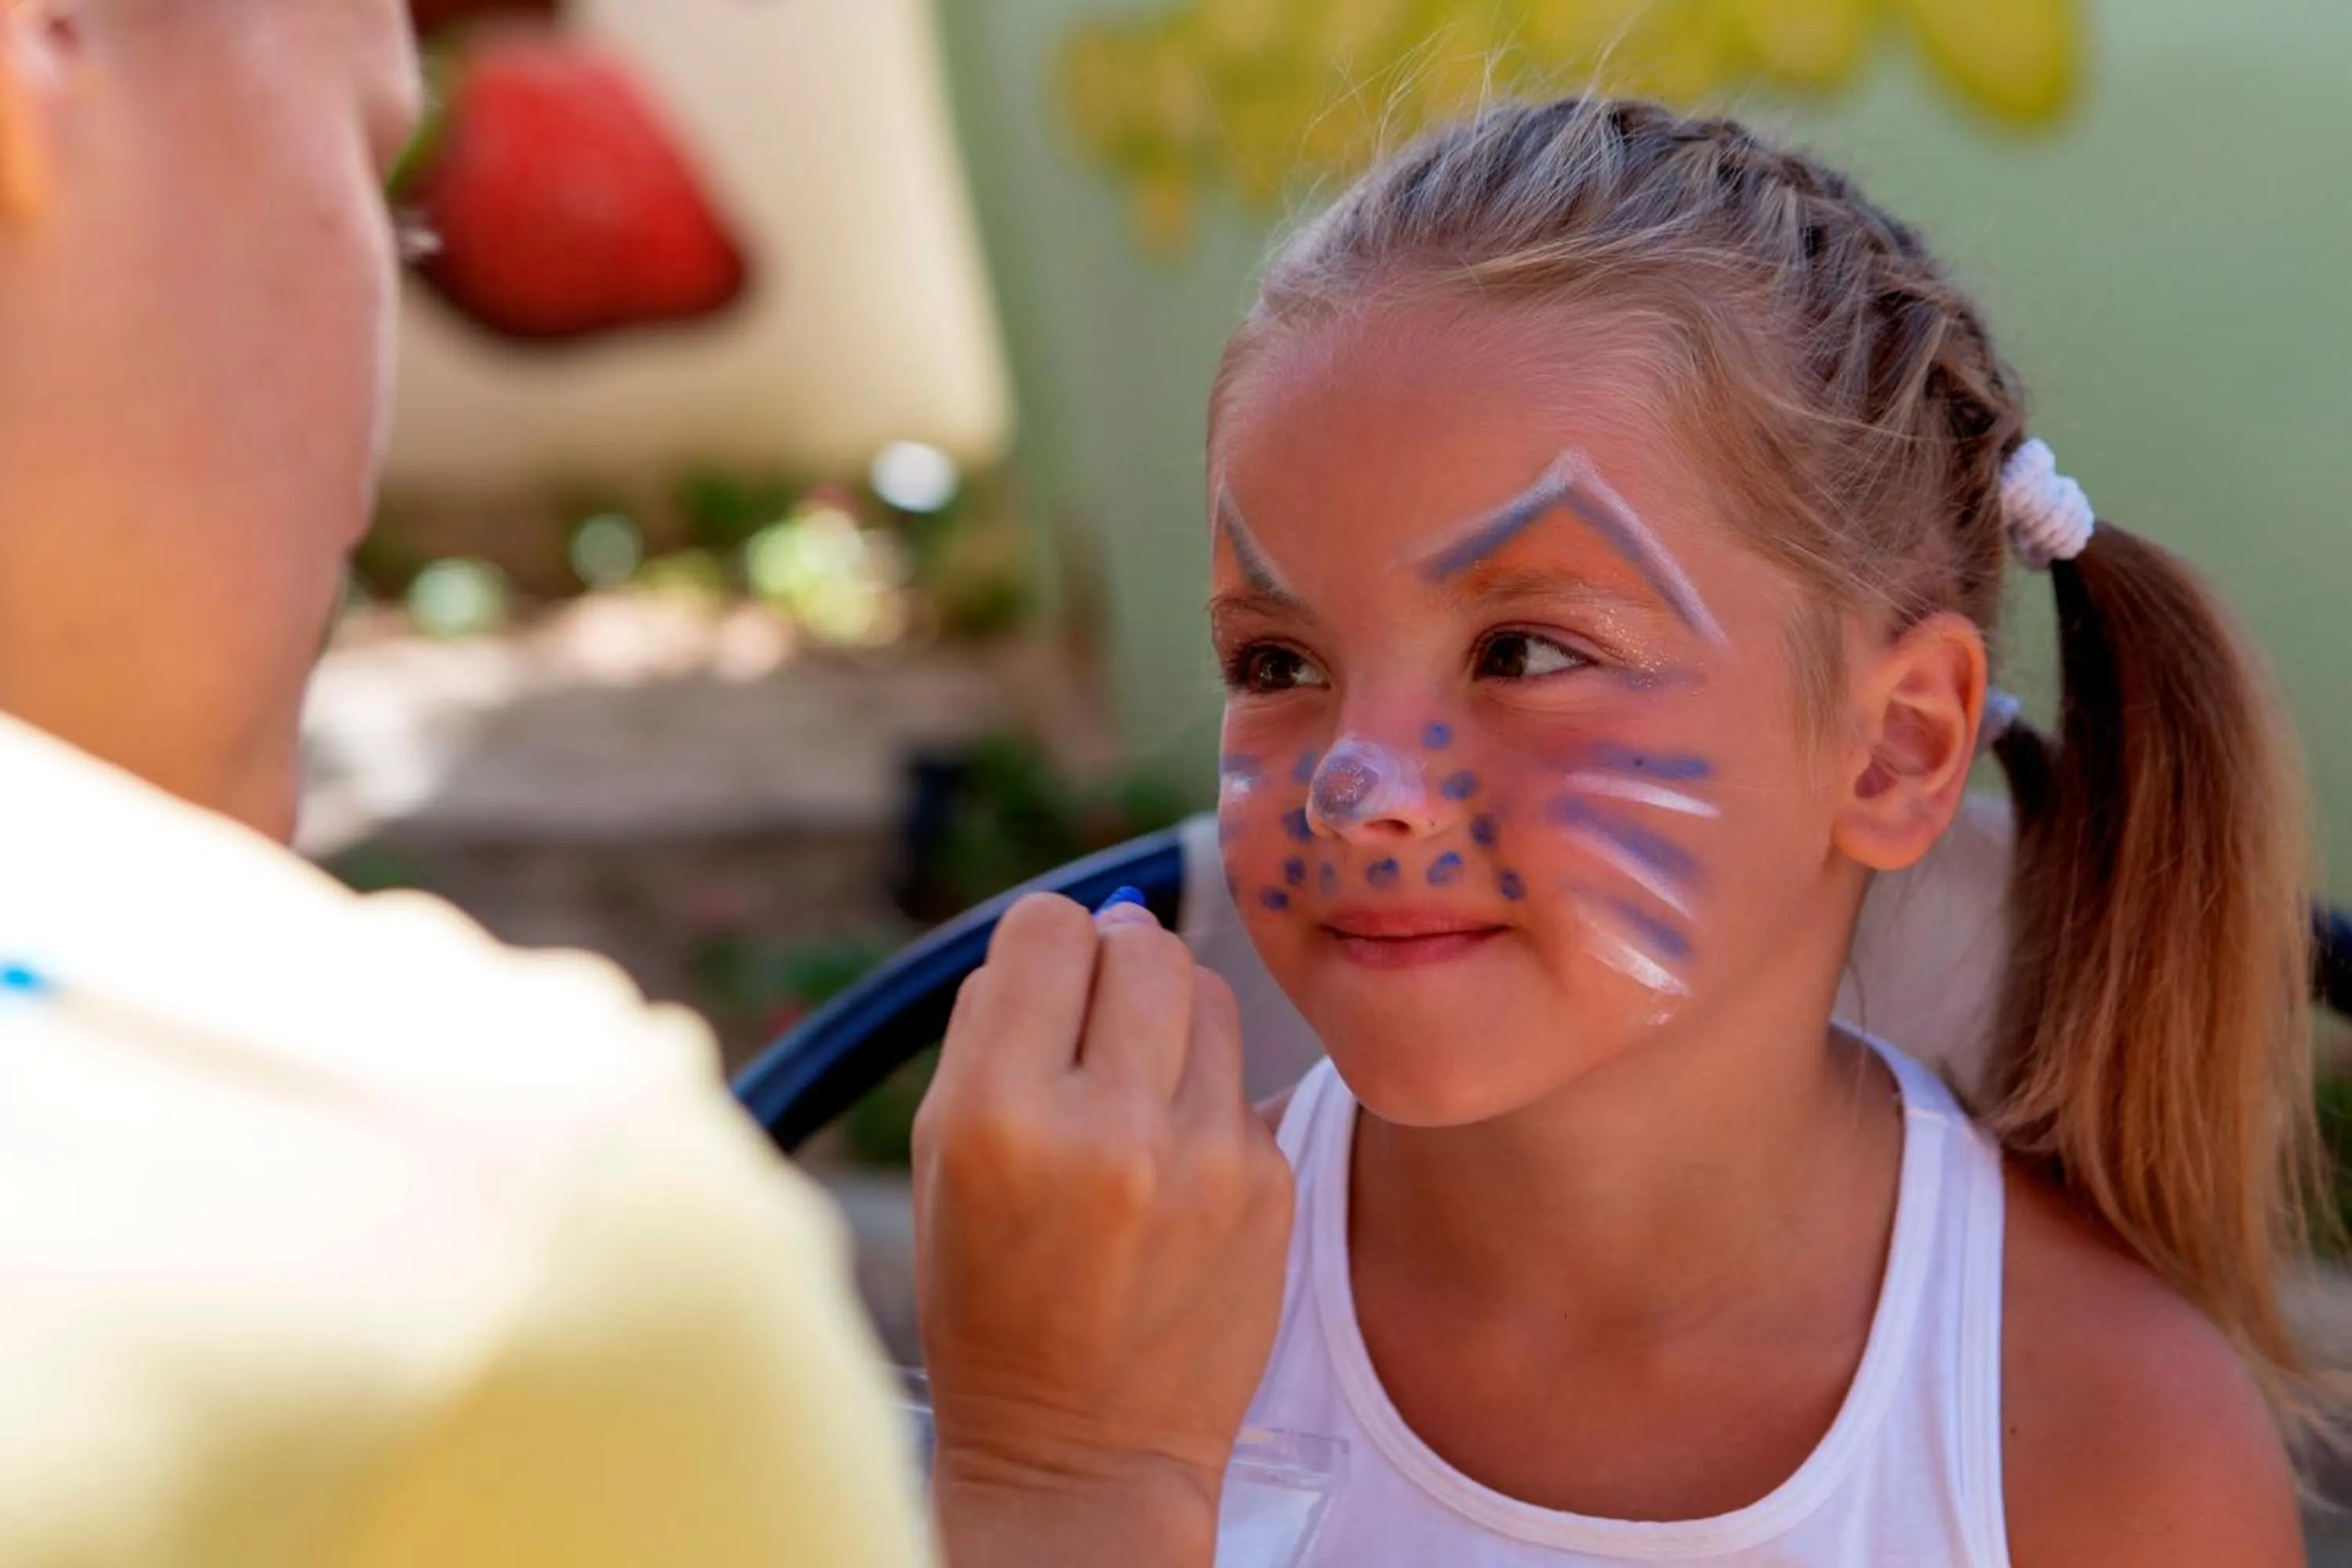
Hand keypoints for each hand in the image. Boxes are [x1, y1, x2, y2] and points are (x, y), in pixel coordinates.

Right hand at [912, 892, 1293, 1567]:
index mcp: (1000, 1114)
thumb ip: (993, 1030)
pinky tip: (1173, 1165)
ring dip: (1169, 1015)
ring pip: (1207, 993)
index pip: (1048, 928)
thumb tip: (1072, 927)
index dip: (1042, 945)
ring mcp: (1204, 1156)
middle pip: (1142, 943)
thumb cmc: (992, 1300)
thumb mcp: (944, 1161)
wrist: (1084, 1456)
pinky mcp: (1269, 1184)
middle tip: (1095, 1023)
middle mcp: (1110, 1126)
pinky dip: (1205, 1097)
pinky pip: (1240, 1078)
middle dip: (1113, 963)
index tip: (1042, 985)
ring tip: (1136, 1085)